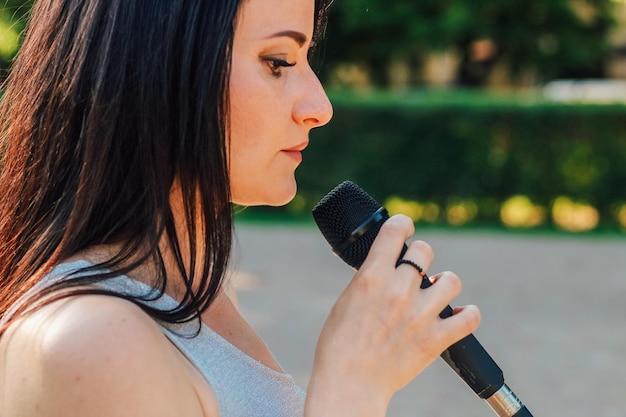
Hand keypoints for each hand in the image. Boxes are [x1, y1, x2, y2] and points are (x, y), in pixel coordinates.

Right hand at [305, 215, 480, 416]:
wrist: (349, 384)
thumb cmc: (339, 345)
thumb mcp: (346, 301)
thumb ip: (368, 280)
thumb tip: (382, 266)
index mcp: (372, 277)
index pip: (396, 231)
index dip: (403, 224)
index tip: (405, 227)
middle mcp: (399, 291)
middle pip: (425, 250)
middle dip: (419, 256)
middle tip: (414, 269)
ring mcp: (421, 315)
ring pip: (451, 280)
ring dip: (443, 283)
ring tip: (435, 293)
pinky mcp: (435, 340)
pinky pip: (469, 318)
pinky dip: (468, 315)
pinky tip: (459, 315)